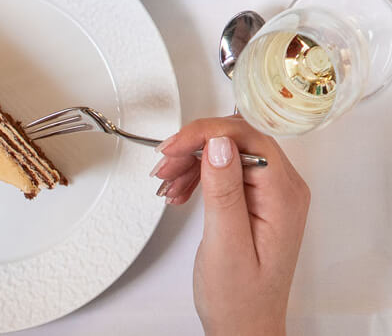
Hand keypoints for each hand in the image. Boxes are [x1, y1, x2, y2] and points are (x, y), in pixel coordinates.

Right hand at [151, 117, 309, 335]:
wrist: (242, 328)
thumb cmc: (240, 300)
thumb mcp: (226, 246)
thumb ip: (225, 192)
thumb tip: (219, 143)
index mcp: (284, 197)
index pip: (248, 138)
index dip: (207, 133)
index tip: (175, 146)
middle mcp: (283, 189)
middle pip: (235, 140)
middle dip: (195, 146)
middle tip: (165, 164)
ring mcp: (270, 193)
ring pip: (226, 151)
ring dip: (192, 160)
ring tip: (167, 181)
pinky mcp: (255, 198)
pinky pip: (223, 168)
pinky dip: (197, 173)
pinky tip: (179, 190)